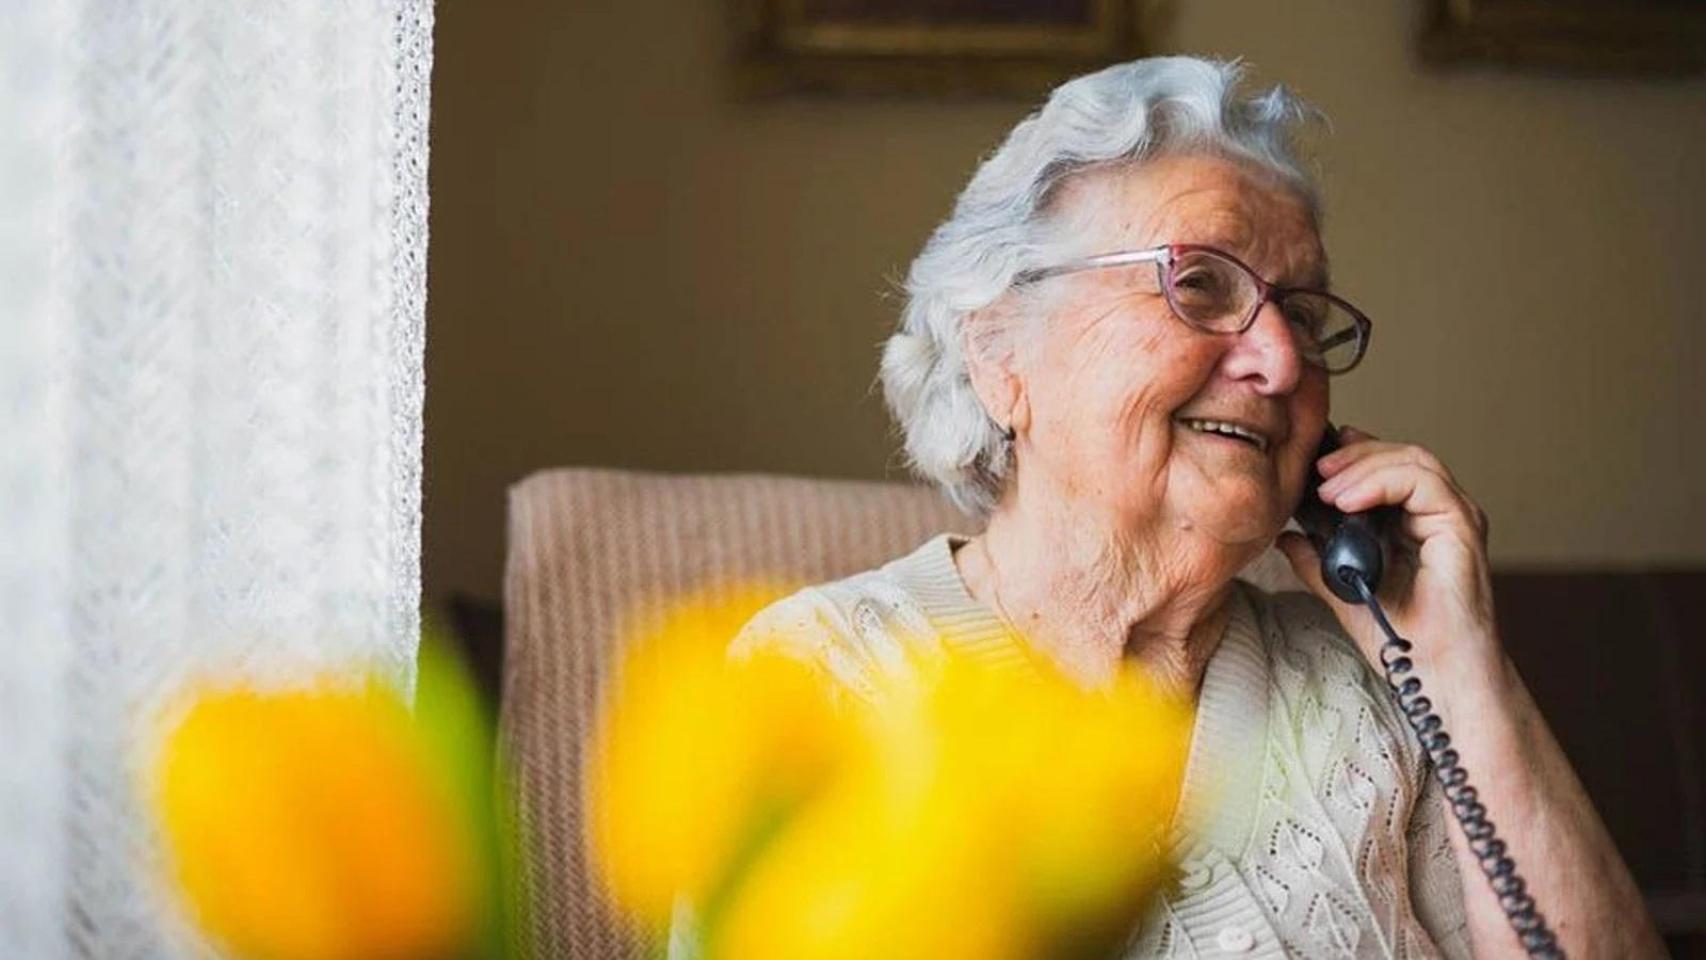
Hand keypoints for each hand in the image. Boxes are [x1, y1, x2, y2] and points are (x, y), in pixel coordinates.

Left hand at [1276, 426, 1501, 674]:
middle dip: (1353, 456)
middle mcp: (1439, 513)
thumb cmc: (1398, 637)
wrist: (1430, 673)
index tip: (1313, 462)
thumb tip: (1285, 535)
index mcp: (1415, 522)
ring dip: (1362, 466)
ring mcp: (1455, 516)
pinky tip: (1347, 500)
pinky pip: (1423, 483)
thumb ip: (1316, 560)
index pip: (1387, 467)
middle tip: (1315, 468)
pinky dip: (1381, 482)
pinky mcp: (1463, 525)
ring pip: (1413, 460)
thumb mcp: (1342, 589)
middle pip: (1400, 455)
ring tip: (1325, 487)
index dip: (1352, 456)